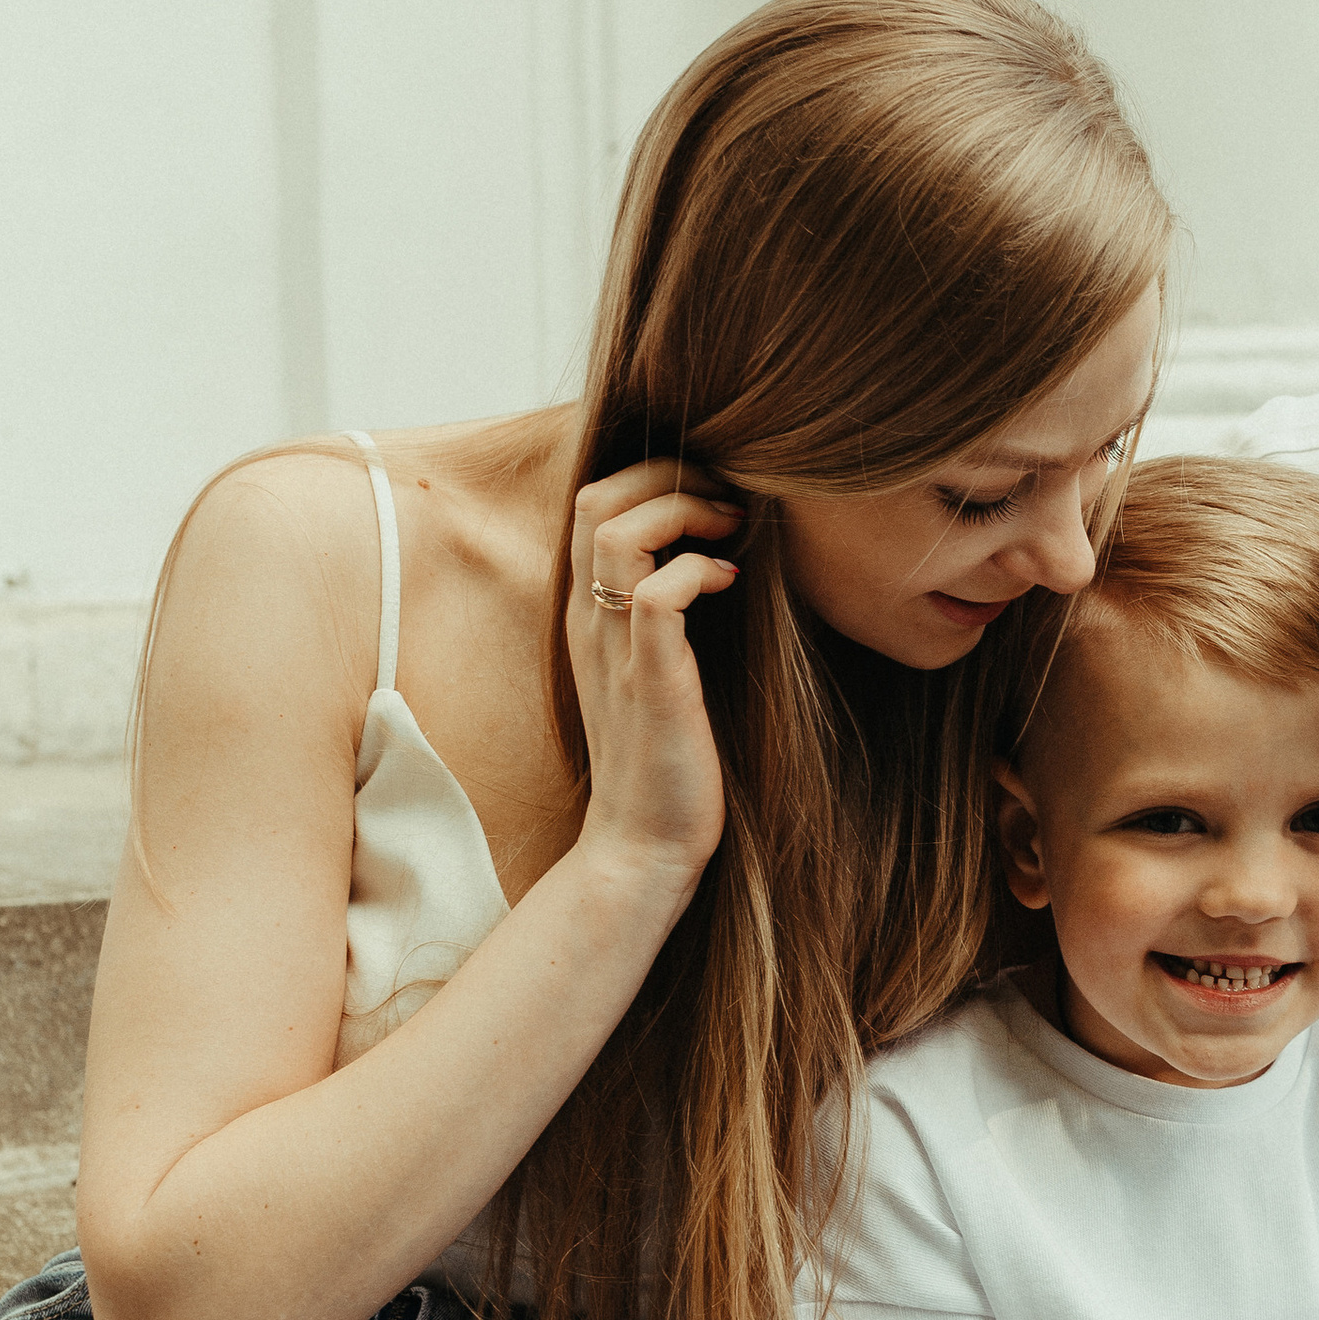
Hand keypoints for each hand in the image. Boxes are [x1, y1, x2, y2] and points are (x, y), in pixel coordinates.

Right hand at [567, 463, 743, 899]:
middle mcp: (590, 621)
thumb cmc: (665, 758)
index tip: (715, 496)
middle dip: (669, 474)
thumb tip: (717, 558)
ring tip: (729, 530)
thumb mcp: (656, 670)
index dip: (654, 477)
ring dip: (682, 510)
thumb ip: (666, 615)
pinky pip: (654, 596)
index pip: (594, 503)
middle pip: (596, 498)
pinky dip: (696, 570)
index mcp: (589, 613)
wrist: (643, 845)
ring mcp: (614, 648)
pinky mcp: (649, 681)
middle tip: (727, 497)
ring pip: (615, 532)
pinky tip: (730, 582)